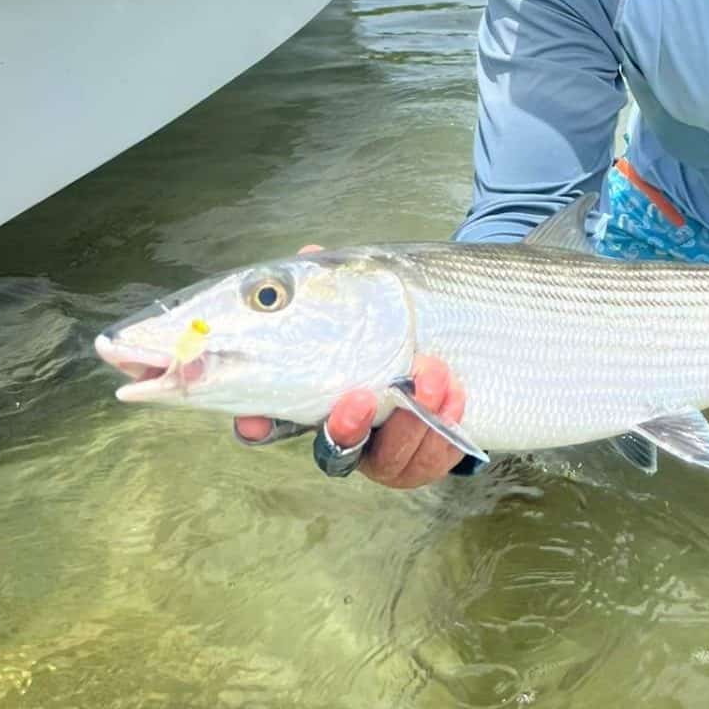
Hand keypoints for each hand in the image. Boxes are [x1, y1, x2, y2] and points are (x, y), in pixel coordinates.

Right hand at [232, 243, 465, 487]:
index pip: (276, 422)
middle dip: (347, 427)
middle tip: (361, 397)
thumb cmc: (388, 329)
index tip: (253, 420)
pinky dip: (446, 419)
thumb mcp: (363, 301)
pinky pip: (435, 452)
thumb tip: (311, 251)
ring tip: (432, 371)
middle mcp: (348, 435)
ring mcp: (387, 453)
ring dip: (413, 416)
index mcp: (318, 402)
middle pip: (335, 449)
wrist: (452, 350)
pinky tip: (455, 391)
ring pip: (393, 455)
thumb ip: (335, 282)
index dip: (261, 424)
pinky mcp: (428, 457)